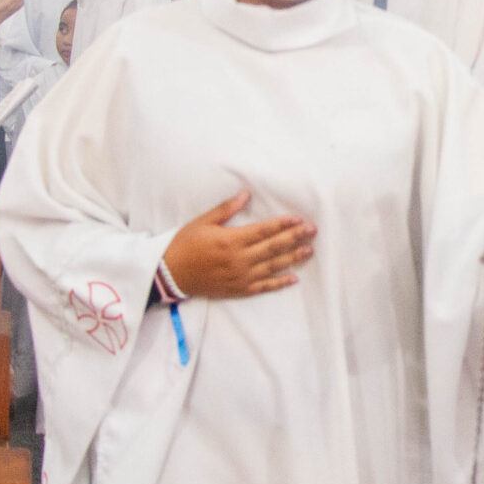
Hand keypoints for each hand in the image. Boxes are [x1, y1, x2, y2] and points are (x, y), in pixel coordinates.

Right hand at [163, 189, 315, 298]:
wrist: (170, 274)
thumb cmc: (185, 244)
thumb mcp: (203, 222)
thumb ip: (226, 210)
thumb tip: (245, 194)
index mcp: (231, 240)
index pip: (264, 231)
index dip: (283, 224)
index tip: (299, 219)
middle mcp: (240, 259)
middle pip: (273, 247)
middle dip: (295, 238)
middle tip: (313, 231)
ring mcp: (241, 276)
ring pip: (273, 266)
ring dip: (293, 258)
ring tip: (309, 250)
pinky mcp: (238, 289)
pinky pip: (263, 287)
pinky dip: (279, 283)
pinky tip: (293, 278)